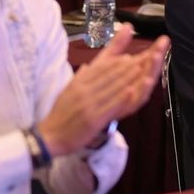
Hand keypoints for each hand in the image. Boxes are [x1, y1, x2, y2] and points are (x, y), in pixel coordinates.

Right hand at [37, 26, 166, 155]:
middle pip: (109, 75)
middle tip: (143, 58)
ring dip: (129, 77)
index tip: (129, 57)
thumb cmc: (60, 115)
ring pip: (112, 88)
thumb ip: (80, 78)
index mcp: (79, 83)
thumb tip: (89, 66)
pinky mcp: (93, 118)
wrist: (50, 136)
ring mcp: (89, 104)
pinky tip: (131, 90)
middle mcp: (84, 90)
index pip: (100, 69)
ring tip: (143, 69)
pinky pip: (110, 106)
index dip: (116, 62)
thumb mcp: (68, 91)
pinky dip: (121, 97)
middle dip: (127, 66)